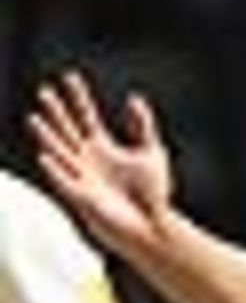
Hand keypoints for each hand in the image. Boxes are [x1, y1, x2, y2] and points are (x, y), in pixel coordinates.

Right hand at [29, 71, 173, 253]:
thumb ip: (143, 126)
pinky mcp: (83, 198)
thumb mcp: (152, 153)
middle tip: (45, 92)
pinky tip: (45, 157)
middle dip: (57, 112)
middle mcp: (89, 160)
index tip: (70, 76)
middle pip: (68, 130)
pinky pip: (65, 183)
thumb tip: (134, 98)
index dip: (79, 97)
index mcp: (104, 148)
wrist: (153, 226)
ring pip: (61, 153)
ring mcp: (83, 178)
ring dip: (48, 138)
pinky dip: (56, 171)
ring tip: (35, 119)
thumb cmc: (154, 195)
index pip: (86, 116)